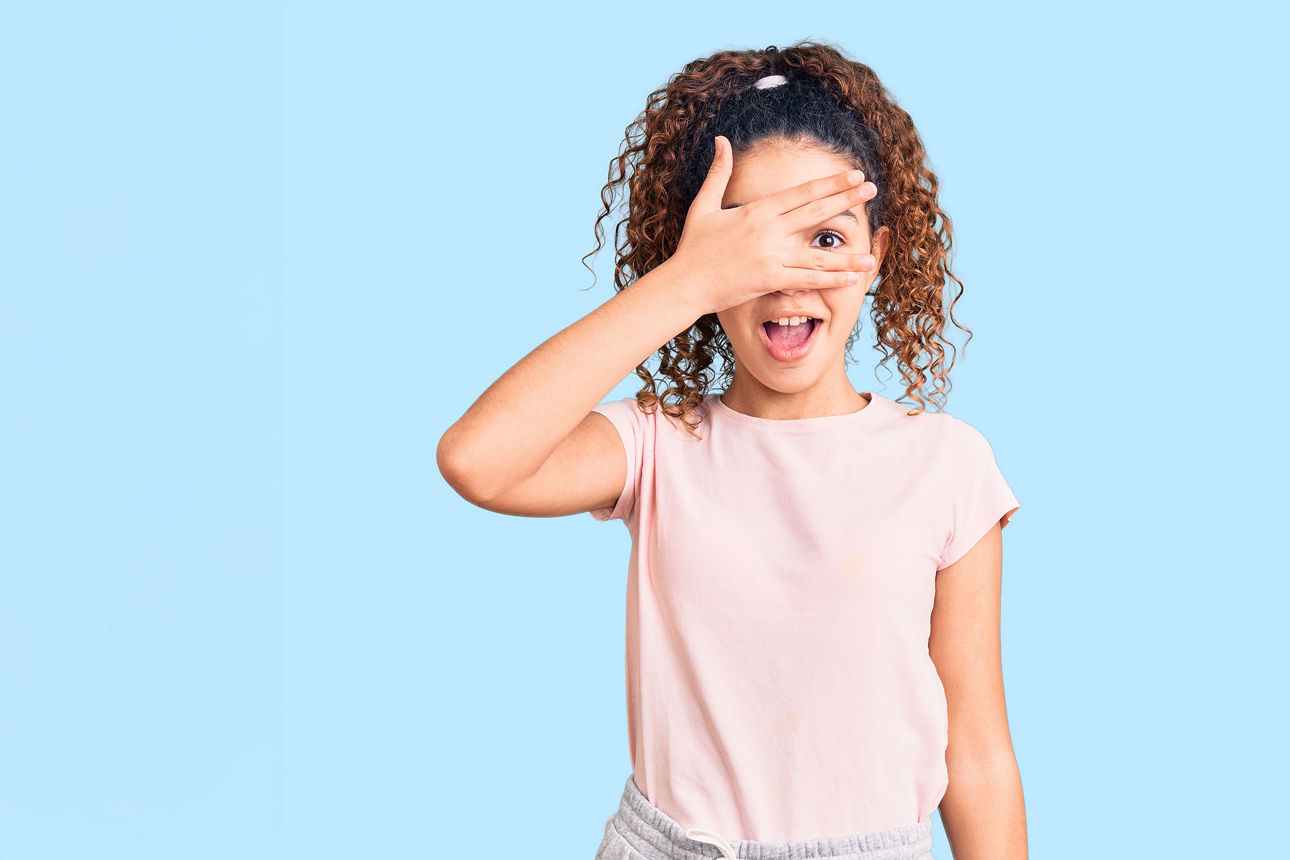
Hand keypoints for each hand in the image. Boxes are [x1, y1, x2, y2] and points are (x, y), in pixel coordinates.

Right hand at [664, 135, 878, 316]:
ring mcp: (770, 255)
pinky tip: (852, 278)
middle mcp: (768, 230)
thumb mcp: (703, 205)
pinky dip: (831, 279)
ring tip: (871, 252)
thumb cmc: (693, 247)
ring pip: (817, 252)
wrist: (683, 283)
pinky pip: (807, 279)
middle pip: (815, 211)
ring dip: (846, 252)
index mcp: (756, 210)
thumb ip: (718, 173)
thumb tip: (721, 140)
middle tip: (872, 189)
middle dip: (847, 199)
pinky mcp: (770, 280)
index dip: (830, 182)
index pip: (802, 192)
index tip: (853, 175)